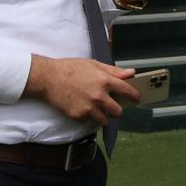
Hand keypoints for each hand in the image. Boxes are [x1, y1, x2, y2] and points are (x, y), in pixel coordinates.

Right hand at [23, 54, 140, 123]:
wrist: (48, 78)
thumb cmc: (70, 68)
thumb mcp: (93, 64)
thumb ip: (113, 71)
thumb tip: (131, 73)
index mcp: (104, 80)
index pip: (127, 91)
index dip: (135, 96)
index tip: (137, 99)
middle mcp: (98, 96)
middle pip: (118, 111)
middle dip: (117, 110)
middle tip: (113, 106)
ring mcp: (88, 108)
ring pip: (105, 120)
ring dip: (103, 116)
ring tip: (96, 108)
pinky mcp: (78, 116)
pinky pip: (89, 121)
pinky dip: (88, 117)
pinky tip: (82, 106)